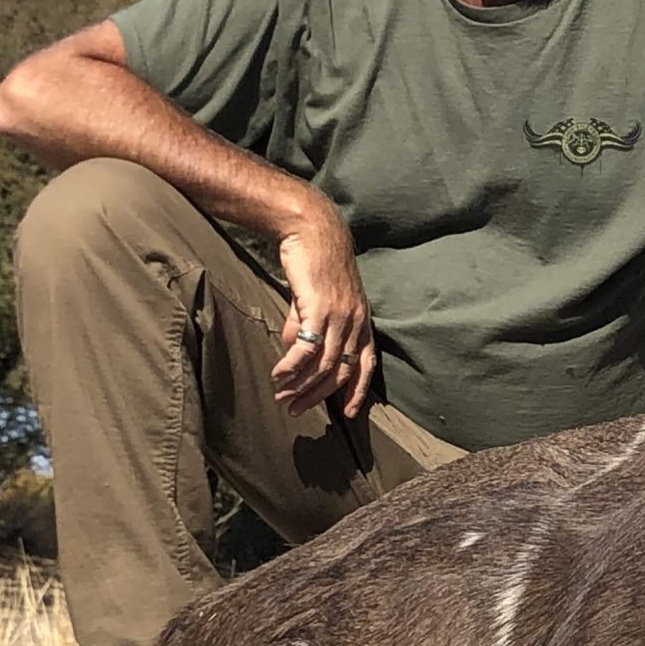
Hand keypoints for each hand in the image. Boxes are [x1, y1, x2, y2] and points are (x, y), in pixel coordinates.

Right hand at [273, 200, 376, 418]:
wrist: (313, 231)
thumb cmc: (315, 265)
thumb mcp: (316, 301)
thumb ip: (307, 329)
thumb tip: (294, 358)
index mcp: (362, 321)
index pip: (366, 365)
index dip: (357, 391)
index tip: (346, 414)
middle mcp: (356, 321)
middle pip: (341, 371)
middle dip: (317, 395)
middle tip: (295, 409)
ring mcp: (341, 315)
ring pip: (324, 364)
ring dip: (301, 385)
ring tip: (282, 397)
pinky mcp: (320, 308)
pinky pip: (306, 348)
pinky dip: (292, 366)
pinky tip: (278, 375)